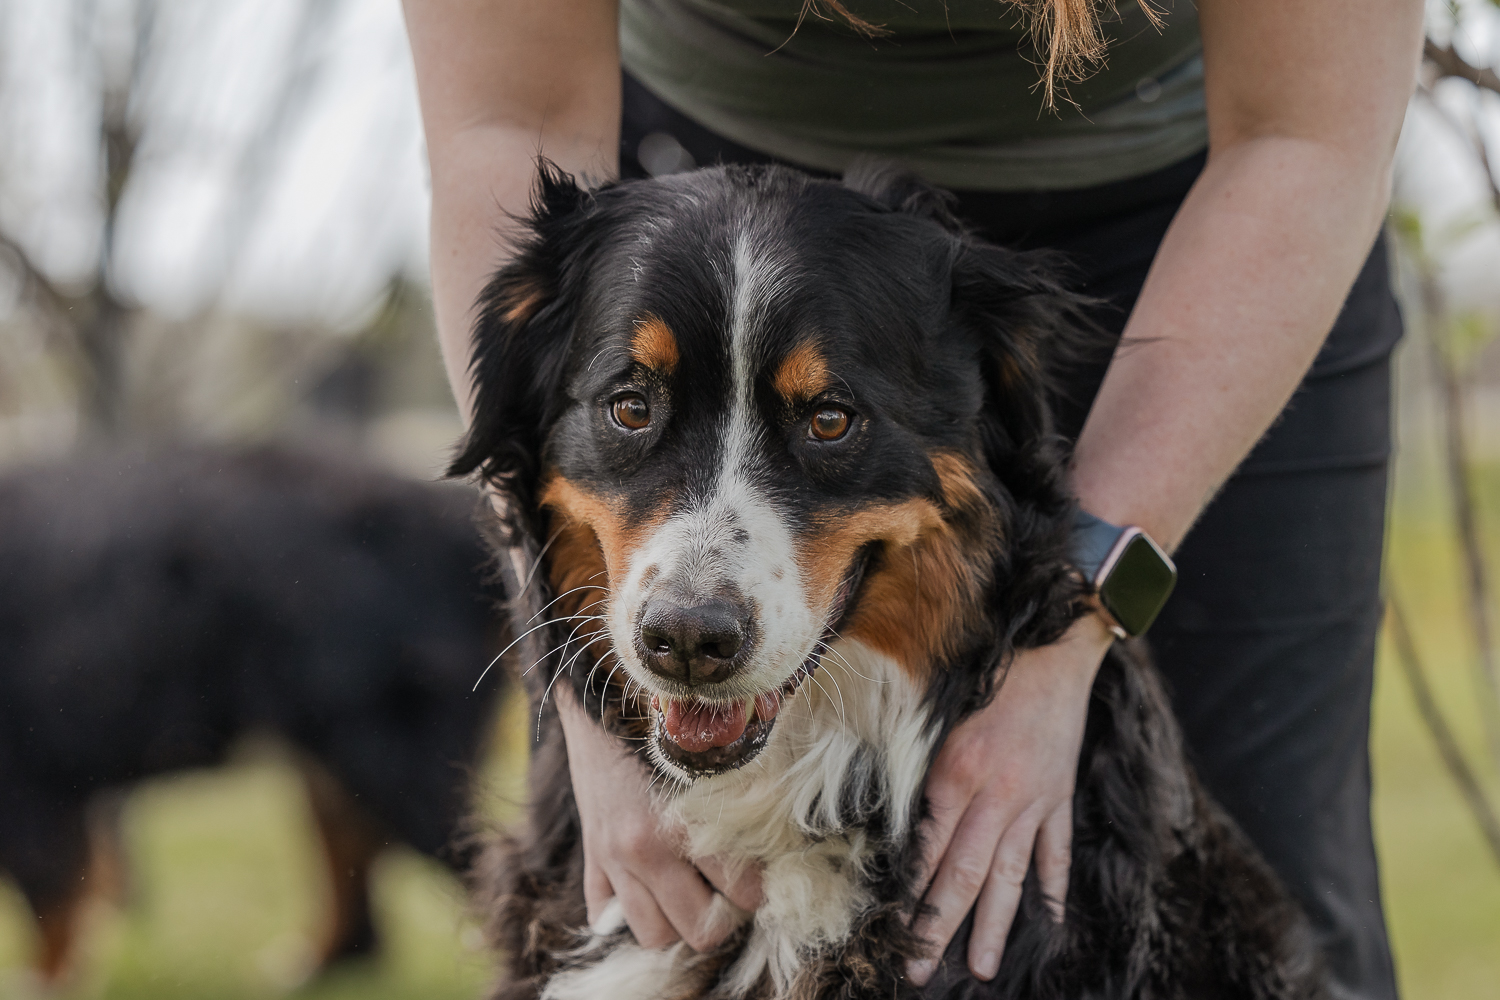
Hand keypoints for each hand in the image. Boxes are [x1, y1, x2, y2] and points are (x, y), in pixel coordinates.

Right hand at [555, 684, 763, 950]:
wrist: (601, 704)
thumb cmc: (666, 731)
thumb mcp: (712, 764)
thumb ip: (737, 808)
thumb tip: (775, 849)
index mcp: (682, 824)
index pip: (742, 893)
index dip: (759, 892)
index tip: (762, 880)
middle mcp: (644, 851)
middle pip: (699, 930)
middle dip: (722, 918)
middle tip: (729, 895)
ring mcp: (612, 861)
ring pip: (653, 935)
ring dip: (676, 923)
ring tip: (690, 898)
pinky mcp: (591, 860)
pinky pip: (603, 918)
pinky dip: (626, 915)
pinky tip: (646, 893)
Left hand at [907, 613, 1113, 983]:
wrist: (1054, 647)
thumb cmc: (986, 672)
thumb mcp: (938, 714)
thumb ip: (920, 768)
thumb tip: (894, 818)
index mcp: (955, 772)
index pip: (928, 850)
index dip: (911, 895)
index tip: (894, 931)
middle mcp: (995, 794)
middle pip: (965, 875)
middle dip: (941, 927)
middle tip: (920, 969)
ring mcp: (1033, 801)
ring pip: (1010, 876)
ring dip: (993, 926)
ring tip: (981, 968)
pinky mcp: (1059, 797)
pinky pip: (1056, 853)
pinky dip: (1052, 890)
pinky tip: (1047, 923)